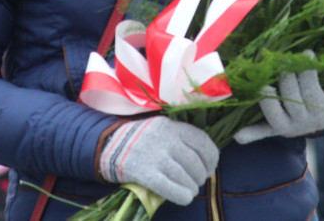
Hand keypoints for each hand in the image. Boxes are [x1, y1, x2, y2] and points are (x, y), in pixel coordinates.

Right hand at [98, 116, 217, 206]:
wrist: (111, 145)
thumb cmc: (144, 140)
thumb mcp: (163, 128)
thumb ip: (183, 140)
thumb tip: (208, 164)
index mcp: (172, 126)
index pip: (202, 142)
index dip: (211, 158)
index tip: (210, 167)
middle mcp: (165, 139)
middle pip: (194, 162)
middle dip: (200, 175)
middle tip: (198, 181)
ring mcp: (155, 156)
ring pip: (184, 177)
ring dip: (192, 187)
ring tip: (190, 189)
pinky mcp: (145, 173)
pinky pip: (170, 188)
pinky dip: (182, 195)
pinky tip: (185, 197)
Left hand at [233, 68, 323, 143]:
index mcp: (321, 111)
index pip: (312, 92)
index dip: (308, 73)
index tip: (307, 54)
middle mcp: (303, 121)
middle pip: (292, 98)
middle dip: (287, 77)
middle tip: (283, 59)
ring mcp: (287, 126)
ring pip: (275, 115)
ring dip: (267, 102)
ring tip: (263, 85)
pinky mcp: (274, 128)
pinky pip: (262, 132)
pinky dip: (251, 134)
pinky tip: (239, 136)